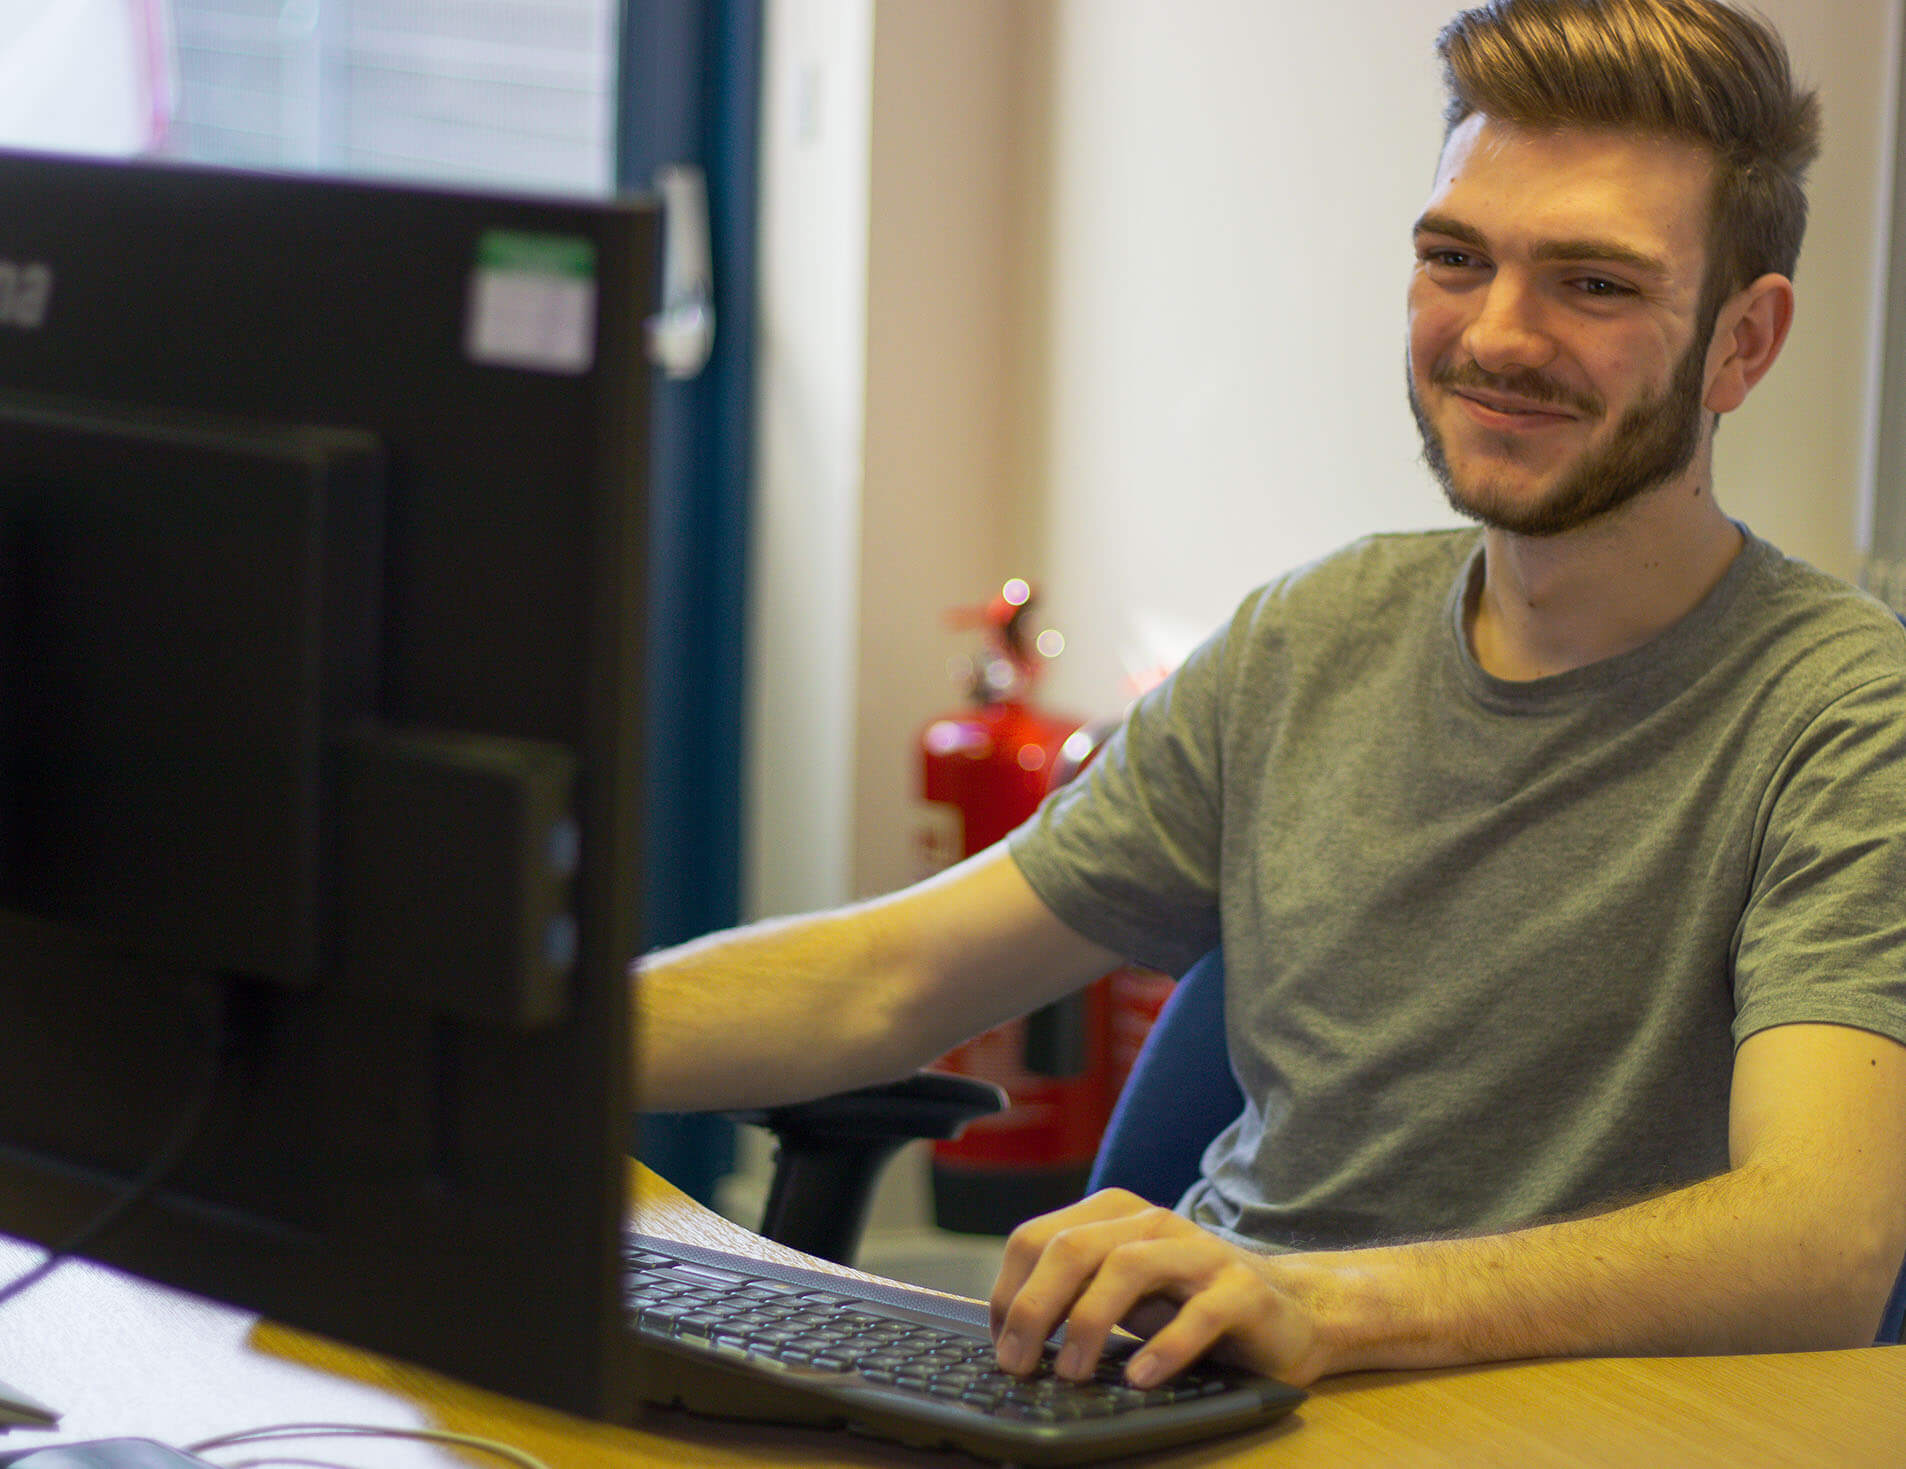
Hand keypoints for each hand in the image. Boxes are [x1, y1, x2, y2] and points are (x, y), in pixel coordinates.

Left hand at [987, 1188, 1329, 1388]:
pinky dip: (1165, 1346)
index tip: (1000, 1345)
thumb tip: (1008, 1338)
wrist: (1290, 1310)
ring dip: (1088, 1322)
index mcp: (1113, 1215)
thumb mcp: (1123, 1294)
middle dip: (1033, 1307)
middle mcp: (1153, 1222)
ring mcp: (1200, 1251)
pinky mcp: (1243, 1290)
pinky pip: (1201, 1312)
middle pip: (1074, 1248)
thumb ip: (1074, 1295)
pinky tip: (1140, 1378)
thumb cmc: (1188, 1304)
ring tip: (1070, 1372)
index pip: (1037, 1239)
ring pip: (1129, 1267)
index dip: (1008, 1293)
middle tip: (1016, 1363)